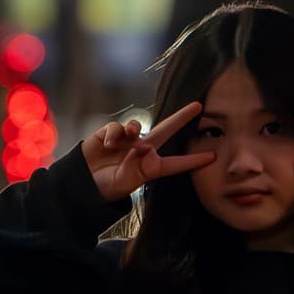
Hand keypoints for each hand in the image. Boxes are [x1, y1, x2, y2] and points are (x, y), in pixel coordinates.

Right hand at [82, 100, 214, 201]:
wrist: (81, 183)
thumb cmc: (105, 188)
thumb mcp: (125, 183)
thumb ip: (137, 166)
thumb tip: (145, 146)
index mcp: (150, 168)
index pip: (175, 163)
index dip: (193, 160)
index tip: (212, 156)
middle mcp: (142, 151)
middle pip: (165, 131)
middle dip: (181, 118)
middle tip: (198, 106)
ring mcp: (126, 141)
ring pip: (137, 127)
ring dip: (135, 130)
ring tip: (131, 140)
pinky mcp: (109, 133)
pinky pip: (117, 128)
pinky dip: (114, 135)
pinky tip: (108, 146)